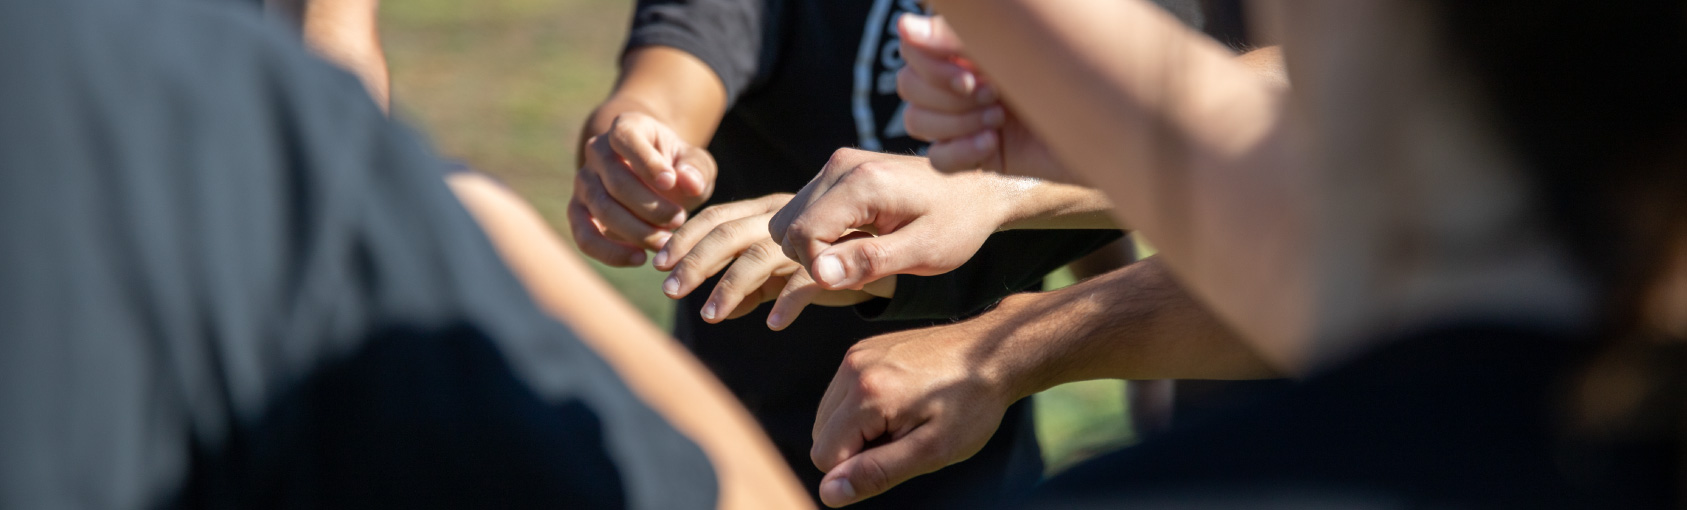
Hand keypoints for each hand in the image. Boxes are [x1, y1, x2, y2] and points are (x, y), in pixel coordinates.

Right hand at [569, 111, 717, 265]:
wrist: (653, 178)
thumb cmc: (677, 167)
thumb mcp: (694, 162)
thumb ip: (696, 168)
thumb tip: (690, 182)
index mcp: (625, 127)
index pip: (625, 138)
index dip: (646, 161)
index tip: (670, 182)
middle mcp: (597, 151)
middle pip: (616, 181)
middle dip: (650, 206)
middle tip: (679, 220)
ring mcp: (584, 181)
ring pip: (602, 209)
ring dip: (636, 230)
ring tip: (666, 242)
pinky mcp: (578, 211)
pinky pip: (584, 236)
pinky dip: (610, 252)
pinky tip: (639, 259)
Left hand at [656, 194, 893, 329]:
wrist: (910, 236)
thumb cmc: (842, 256)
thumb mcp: (791, 269)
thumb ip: (758, 283)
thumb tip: (721, 309)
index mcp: (770, 209)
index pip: (717, 216)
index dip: (685, 237)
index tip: (657, 263)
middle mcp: (787, 216)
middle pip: (729, 233)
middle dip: (694, 262)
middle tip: (670, 290)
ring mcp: (813, 236)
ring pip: (761, 257)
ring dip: (730, 287)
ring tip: (710, 317)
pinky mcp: (841, 258)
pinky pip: (807, 280)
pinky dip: (787, 302)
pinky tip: (772, 325)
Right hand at [768, 148, 1010, 290]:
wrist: (979, 188)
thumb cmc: (958, 223)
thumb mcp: (924, 252)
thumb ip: (870, 262)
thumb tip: (819, 275)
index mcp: (863, 182)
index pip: (803, 234)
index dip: (819, 269)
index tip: (858, 279)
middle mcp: (841, 165)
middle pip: (789, 227)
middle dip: (816, 260)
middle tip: (863, 271)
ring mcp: (837, 164)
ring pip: (790, 220)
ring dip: (816, 248)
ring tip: (862, 256)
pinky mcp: (839, 169)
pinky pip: (804, 210)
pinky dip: (821, 235)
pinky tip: (858, 241)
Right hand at [810, 321, 1018, 506]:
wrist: (994, 353)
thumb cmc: (971, 405)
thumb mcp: (931, 450)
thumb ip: (876, 473)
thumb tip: (829, 493)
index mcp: (866, 394)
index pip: (824, 456)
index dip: (859, 468)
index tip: (900, 452)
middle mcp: (853, 368)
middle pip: (822, 436)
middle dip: (857, 448)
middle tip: (906, 436)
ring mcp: (857, 354)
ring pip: (830, 415)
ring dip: (859, 429)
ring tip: (906, 418)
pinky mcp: (865, 349)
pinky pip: (843, 393)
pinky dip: (863, 407)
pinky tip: (902, 401)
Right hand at [897, 14, 1071, 182]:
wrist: (1114, 127)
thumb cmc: (1072, 74)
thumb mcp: (1010, 50)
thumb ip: (956, 36)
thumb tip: (904, 25)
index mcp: (969, 44)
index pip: (911, 48)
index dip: (931, 66)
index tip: (974, 74)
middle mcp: (963, 78)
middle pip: (908, 86)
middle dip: (948, 97)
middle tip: (994, 97)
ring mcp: (967, 117)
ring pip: (916, 122)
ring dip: (955, 123)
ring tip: (998, 121)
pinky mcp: (978, 154)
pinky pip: (937, 159)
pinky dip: (959, 153)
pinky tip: (992, 144)